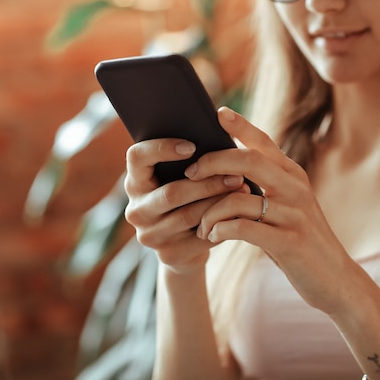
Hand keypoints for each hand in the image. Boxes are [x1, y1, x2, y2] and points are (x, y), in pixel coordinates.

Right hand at [123, 137, 247, 273]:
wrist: (187, 248)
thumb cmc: (189, 199)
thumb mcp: (181, 179)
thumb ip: (189, 159)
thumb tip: (219, 125)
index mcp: (135, 182)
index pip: (137, 157)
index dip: (161, 148)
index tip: (192, 145)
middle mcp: (136, 209)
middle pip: (172, 192)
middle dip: (208, 182)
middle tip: (237, 173)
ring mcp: (149, 235)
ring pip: (189, 215)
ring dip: (219, 202)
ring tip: (244, 189)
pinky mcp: (168, 255)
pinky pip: (200, 237)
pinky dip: (222, 224)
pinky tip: (240, 214)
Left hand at [187, 107, 357, 313]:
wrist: (336, 279)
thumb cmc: (303, 241)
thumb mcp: (290, 207)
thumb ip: (267, 187)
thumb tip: (228, 172)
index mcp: (294, 176)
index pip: (264, 143)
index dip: (241, 125)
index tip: (218, 112)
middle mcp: (296, 189)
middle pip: (248, 160)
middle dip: (213, 162)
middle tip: (190, 173)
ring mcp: (293, 215)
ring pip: (238, 199)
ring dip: (210, 212)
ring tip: (201, 226)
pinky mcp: (289, 242)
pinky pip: (242, 228)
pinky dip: (220, 231)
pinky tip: (213, 237)